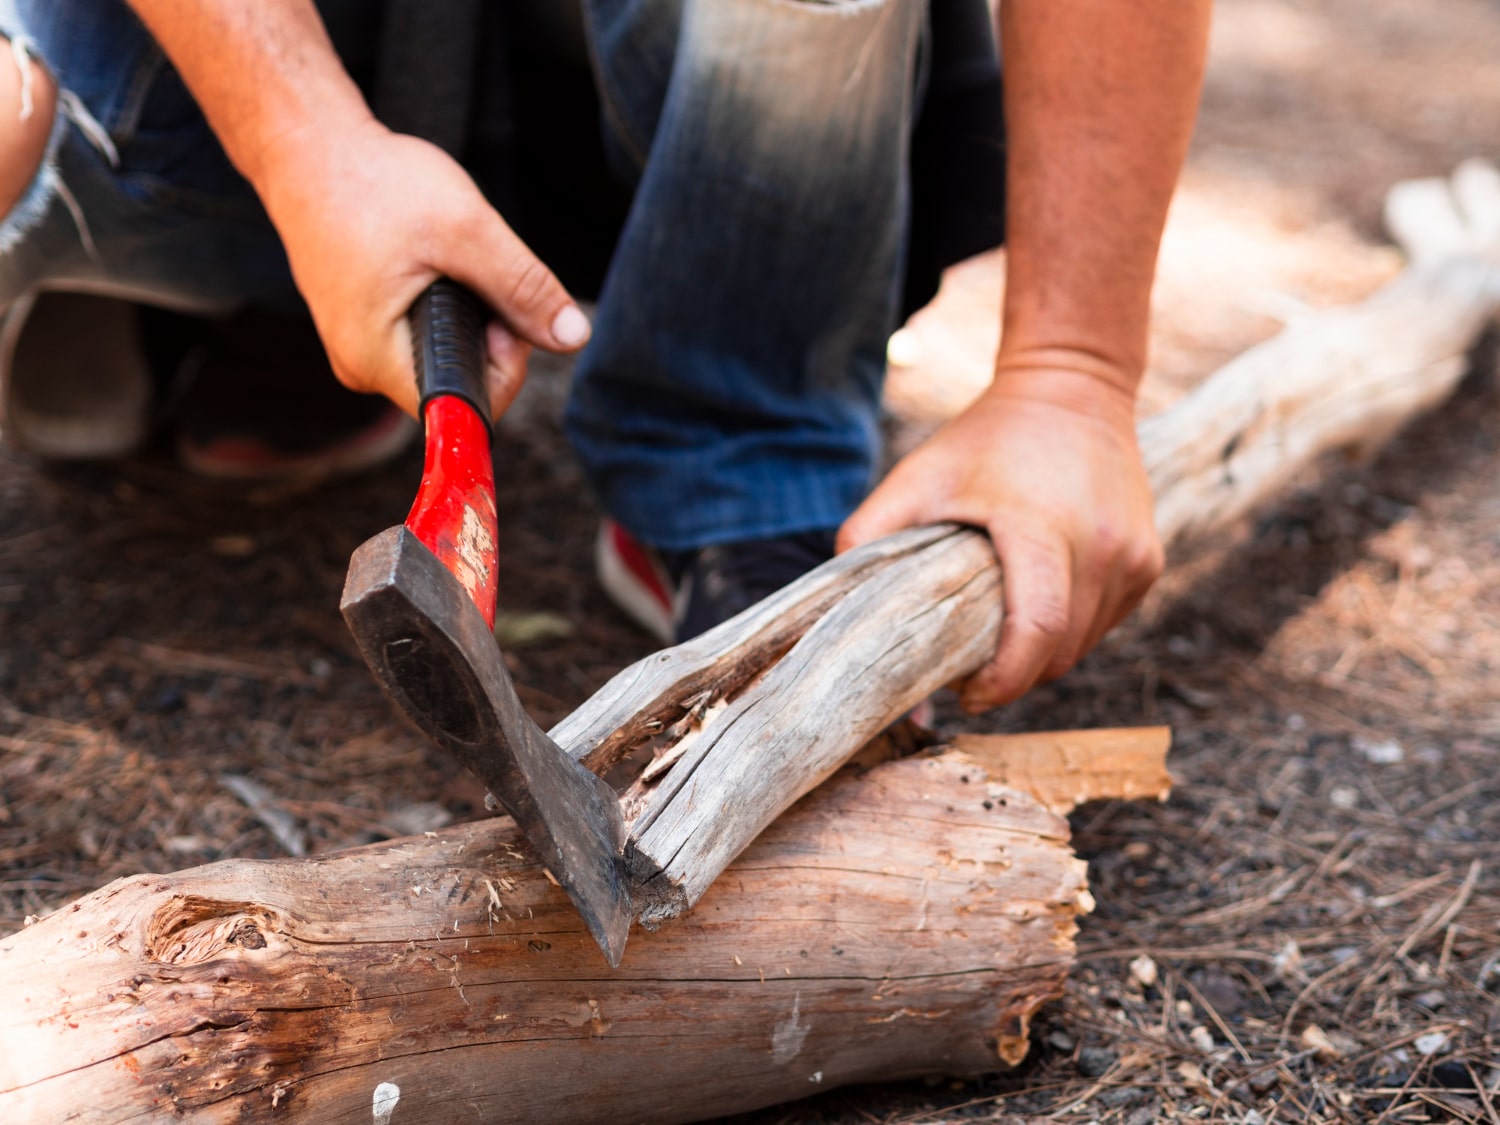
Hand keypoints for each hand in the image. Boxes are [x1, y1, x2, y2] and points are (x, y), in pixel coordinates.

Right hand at [254, 116, 588, 417]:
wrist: (307, 146)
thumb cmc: (373, 183)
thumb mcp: (465, 230)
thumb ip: (522, 288)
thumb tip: (573, 337)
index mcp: (378, 361)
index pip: (472, 407)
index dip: (506, 363)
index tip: (501, 305)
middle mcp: (363, 369)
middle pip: (462, 381)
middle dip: (489, 331)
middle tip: (478, 267)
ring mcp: (359, 349)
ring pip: (448, 353)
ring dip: (469, 312)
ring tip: (447, 255)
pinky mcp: (363, 326)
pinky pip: (424, 333)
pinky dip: (444, 299)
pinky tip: (427, 257)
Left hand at [837, 366, 1162, 711]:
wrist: (1072, 387)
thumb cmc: (982, 439)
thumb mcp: (914, 479)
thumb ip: (866, 541)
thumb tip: (840, 628)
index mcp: (1042, 528)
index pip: (1036, 633)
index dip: (1000, 682)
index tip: (964, 694)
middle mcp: (1102, 546)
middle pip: (1057, 653)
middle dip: (1012, 677)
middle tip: (968, 669)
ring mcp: (1133, 557)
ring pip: (1083, 645)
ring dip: (1040, 656)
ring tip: (998, 635)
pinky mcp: (1148, 563)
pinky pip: (1103, 623)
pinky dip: (1069, 631)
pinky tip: (1035, 603)